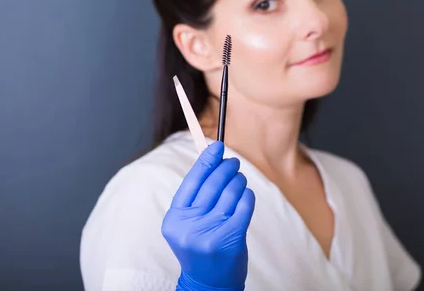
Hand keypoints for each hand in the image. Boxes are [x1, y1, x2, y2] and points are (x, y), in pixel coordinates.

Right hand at [162, 141, 255, 290]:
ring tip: (239, 180)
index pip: (192, 180)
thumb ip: (196, 195)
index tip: (217, 146)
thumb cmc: (200, 244)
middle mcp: (189, 225)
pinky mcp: (231, 237)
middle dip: (226, 168)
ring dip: (238, 181)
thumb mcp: (188, 222)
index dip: (206, 160)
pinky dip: (247, 195)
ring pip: (231, 192)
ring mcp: (210, 232)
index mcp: (175, 218)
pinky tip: (246, 194)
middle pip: (213, 183)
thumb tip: (211, 160)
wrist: (208, 282)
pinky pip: (244, 205)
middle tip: (233, 162)